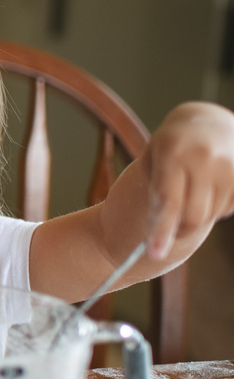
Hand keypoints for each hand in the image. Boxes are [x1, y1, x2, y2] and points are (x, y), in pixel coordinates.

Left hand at [141, 102, 233, 259]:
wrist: (206, 124)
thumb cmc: (171, 147)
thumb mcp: (153, 160)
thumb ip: (155, 193)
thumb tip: (161, 233)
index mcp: (172, 153)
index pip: (168, 202)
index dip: (161, 231)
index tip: (155, 254)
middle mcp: (204, 158)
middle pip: (191, 217)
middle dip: (177, 229)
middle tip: (168, 226)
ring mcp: (229, 166)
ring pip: (210, 216)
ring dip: (197, 213)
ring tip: (191, 188)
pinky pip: (228, 209)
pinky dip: (217, 207)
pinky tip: (211, 186)